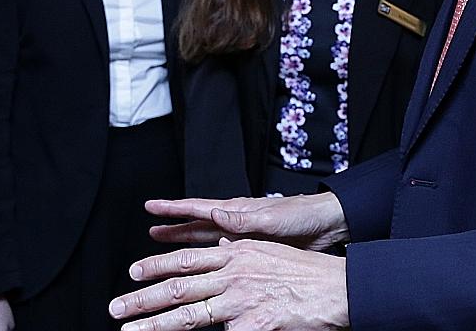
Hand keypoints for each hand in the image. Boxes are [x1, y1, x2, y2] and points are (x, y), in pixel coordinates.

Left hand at [109, 239, 347, 330]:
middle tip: (115, 307)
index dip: (155, 266)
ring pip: (189, 314)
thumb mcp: (266, 253)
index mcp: (235, 254)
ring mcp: (241, 301)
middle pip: (177, 286)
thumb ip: (237, 255)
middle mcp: (232, 274)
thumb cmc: (306, 274)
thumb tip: (217, 251)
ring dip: (155, 325)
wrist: (338, 289)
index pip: (185, 259)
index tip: (132, 273)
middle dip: (142, 299)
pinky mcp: (253, 326)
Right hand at [145, 192, 348, 251]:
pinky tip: (202, 267)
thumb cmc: (300, 216)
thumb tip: (214, 212)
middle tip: (150, 232)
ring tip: (166, 247)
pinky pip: (223, 256)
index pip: (197, 208)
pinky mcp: (252, 251)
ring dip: (186, 244)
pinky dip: (209, 259)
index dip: (173, 208)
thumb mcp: (270, 218)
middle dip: (173, 229)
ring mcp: (242, 237)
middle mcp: (235, 222)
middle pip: (196, 226)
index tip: (151, 206)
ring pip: (206, 241)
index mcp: (236, 210)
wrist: (325, 225)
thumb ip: (242, 218)